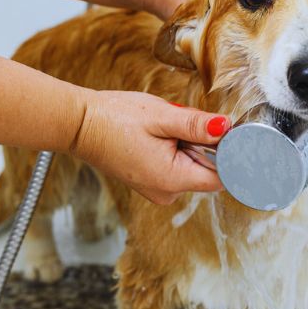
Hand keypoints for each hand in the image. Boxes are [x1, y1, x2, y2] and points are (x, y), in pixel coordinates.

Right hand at [70, 90, 228, 204]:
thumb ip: (197, 125)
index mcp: (172, 180)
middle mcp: (167, 192)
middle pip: (208, 170)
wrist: (79, 125)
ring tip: (162, 128)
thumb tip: (227, 127)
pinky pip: (177, 166)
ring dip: (187, 144)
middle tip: (179, 123)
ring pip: (192, 165)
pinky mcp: (151, 181)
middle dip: (203, 143)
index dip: (228, 153)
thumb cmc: (114, 120)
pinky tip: (156, 135)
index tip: (221, 132)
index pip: (222, 177)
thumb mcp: (161, 117)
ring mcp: (158, 189)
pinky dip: (174, 149)